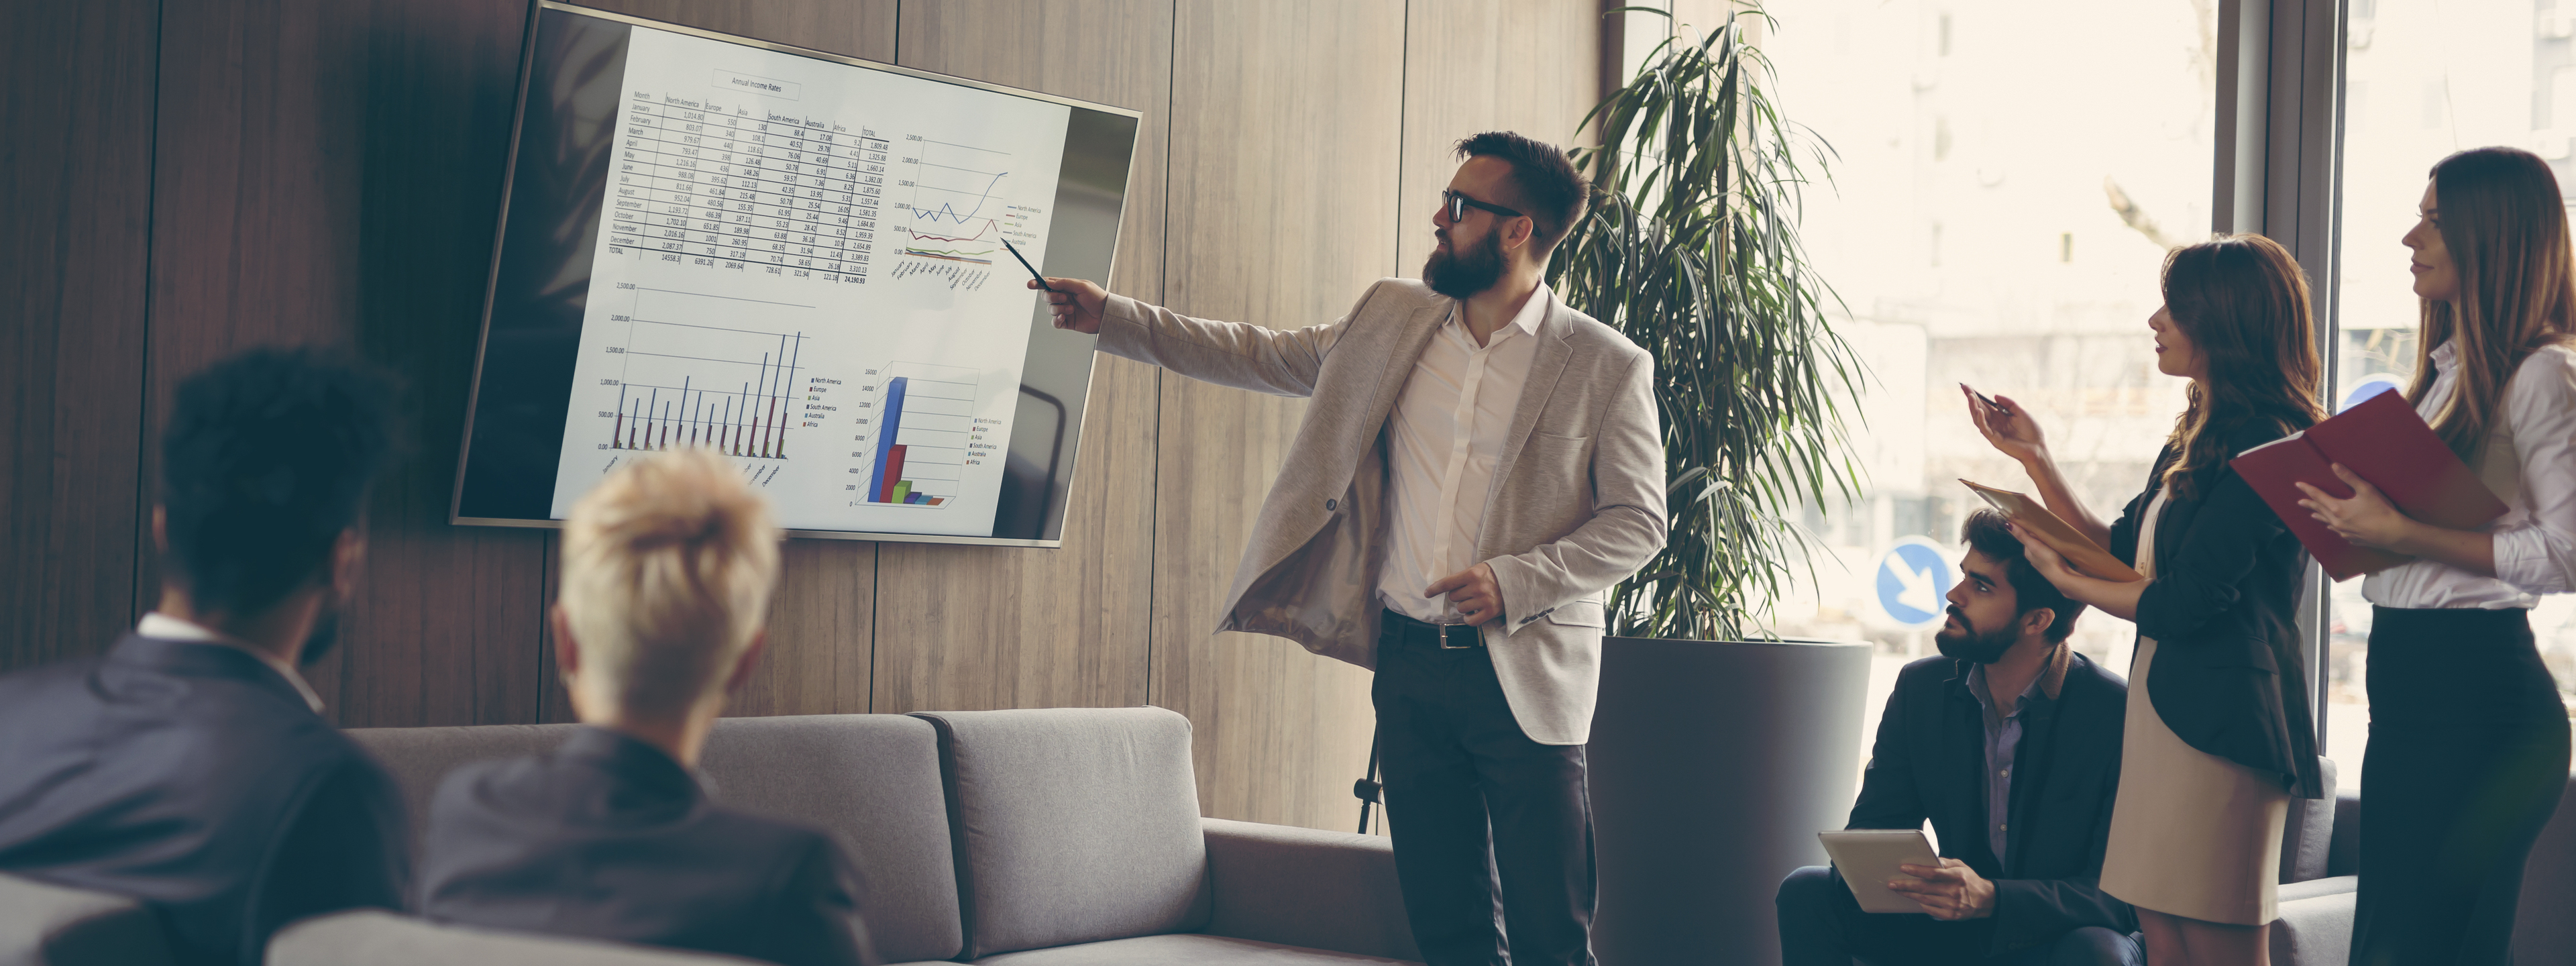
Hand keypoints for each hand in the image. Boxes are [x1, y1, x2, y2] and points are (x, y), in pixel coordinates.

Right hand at [1031, 277, 1108, 333]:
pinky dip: (1057, 320)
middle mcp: (1064, 298)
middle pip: (1046, 296)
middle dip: (1051, 297)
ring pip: (1050, 309)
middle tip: (1064, 298)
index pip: (1049, 284)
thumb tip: (1048, 282)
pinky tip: (1064, 317)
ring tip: (1071, 309)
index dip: (1038, 284)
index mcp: (1066, 287)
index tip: (1030, 284)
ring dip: (1058, 309)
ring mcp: (1065, 310)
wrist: (1106, 314)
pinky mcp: (1067, 322)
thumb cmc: (1097, 297)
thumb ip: (1064, 283)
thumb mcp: (1081, 286)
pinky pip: (1054, 322)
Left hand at [1424, 563, 1505, 625]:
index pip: (1447, 583)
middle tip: (1469, 592)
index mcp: (1473, 573)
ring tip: (1475, 601)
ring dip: (1464, 606)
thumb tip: (1446, 585)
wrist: (1520, 582)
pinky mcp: (1490, 612)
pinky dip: (1469, 618)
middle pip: (1453, 597)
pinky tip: (1473, 614)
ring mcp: (1484, 601)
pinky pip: (1470, 620)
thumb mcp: (1481, 568)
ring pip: (1461, 608)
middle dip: (1458, 595)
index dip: (1435, 589)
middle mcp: (1477, 587)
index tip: (1427, 593)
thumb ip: (1465, 575)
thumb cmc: (1498, 574)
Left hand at [1889, 858, 1995, 920]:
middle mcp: (1954, 891)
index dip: (1917, 871)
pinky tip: (1915, 899)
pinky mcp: (1951, 915)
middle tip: (1892, 883)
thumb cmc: (1970, 880)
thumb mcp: (1961, 866)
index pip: (1933, 873)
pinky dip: (1921, 904)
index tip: (1904, 868)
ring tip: (1898, 890)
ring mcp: (1952, 905)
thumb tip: (1928, 858)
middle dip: (1906, 886)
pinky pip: (1931, 910)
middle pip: (1925, 888)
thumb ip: (1945, 862)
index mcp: (1957, 876)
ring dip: (1909, 895)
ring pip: (1925, 900)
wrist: (1986, 900)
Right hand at [1962, 385, 2049, 468]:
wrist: (2038, 448)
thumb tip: (1994, 396)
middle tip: (1964, 387)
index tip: (1968, 386)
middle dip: (1971, 399)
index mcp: (2000, 417)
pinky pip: (1985, 429)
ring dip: (1973, 407)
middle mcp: (1994, 423)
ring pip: (1978, 419)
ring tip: (1970, 396)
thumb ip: (2009, 404)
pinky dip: (1981, 420)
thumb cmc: (2031, 431)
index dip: (1976, 396)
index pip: (1985, 404)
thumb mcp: (2021, 412)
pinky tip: (1979, 410)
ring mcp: (1993, 432)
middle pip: (1979, 409)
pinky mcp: (1995, 440)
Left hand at [2004, 522, 2075, 581]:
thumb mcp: (2035, 546)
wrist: (2063, 578)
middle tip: (2047, 526)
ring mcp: (2044, 561)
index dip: (2030, 529)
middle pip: (2035, 541)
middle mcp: (2034, 557)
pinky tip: (2059, 546)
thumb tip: (2007, 525)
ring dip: (2048, 541)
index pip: (2027, 536)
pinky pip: (2052, 552)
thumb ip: (2022, 536)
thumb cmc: (2048, 562)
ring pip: (2044, 547)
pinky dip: (2054, 547)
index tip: (2035, 520)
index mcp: (2028, 552)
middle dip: (2040, 535)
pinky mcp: (2055, 563)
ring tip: (2054, 534)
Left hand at [2294, 463, 2420, 551]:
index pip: (2318, 496)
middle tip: (2300, 502)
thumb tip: (2334, 465)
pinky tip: (2334, 528)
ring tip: (2313, 514)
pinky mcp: (2353, 539)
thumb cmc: (2381, 510)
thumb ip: (2349, 477)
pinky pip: (2339, 532)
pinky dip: (2333, 527)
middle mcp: (2337, 522)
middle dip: (2310, 504)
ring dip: (2320, 516)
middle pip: (2320, 510)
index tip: (2298, 485)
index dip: (2308, 489)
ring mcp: (2344, 532)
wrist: (2394, 534)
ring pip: (2328, 522)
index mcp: (2338, 509)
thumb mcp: (2366, 490)